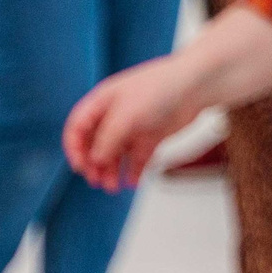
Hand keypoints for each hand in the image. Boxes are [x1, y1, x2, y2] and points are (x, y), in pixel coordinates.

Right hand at [63, 54, 205, 190]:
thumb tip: (94, 160)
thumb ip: (107, 139)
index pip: (78, 126)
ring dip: (111, 171)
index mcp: (103, 102)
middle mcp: (116, 115)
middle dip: (94, 164)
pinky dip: (134, 171)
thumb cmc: (160, 88)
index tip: (80, 166)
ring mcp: (134, 126)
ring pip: (116, 154)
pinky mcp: (152, 137)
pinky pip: (138, 158)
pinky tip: (133, 182)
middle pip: (96, 144)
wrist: (196, 85)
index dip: (75, 147)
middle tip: (97, 181)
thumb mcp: (125, 114)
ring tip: (113, 187)